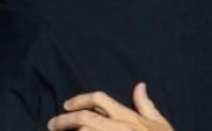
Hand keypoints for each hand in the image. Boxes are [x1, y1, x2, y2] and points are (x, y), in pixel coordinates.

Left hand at [47, 83, 172, 130]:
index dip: (80, 100)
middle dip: (64, 120)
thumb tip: (140, 85)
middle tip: (52, 124)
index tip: (66, 105)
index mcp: (129, 117)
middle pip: (84, 118)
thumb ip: (147, 105)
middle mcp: (119, 128)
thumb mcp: (159, 125)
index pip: (99, 100)